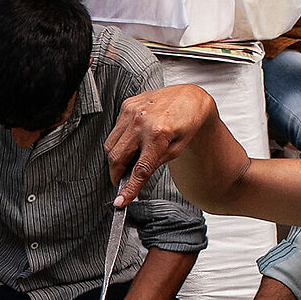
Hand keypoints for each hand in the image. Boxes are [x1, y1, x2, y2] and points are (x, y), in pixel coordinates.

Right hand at [107, 82, 219, 204]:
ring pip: (111, 145)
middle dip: (117, 173)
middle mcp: (141, 121)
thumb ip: (153, 165)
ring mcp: (131, 111)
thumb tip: (134, 180)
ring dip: (117, 158)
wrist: (189, 98)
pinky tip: (134, 138)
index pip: (139, 169)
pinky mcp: (126, 105)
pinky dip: (120, 140)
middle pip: (117, 157)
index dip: (128, 188)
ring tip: (131, 157)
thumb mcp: (175, 150)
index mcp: (158, 134)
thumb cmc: (186, 124)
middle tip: (123, 180)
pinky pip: (115, 131)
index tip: (120, 201)